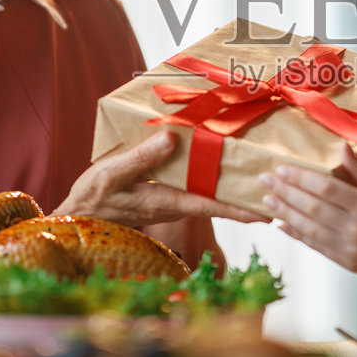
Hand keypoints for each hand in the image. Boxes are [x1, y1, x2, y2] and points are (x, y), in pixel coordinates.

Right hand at [54, 132, 266, 226]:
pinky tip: (222, 166)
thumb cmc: (93, 199)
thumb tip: (173, 139)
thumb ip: (142, 157)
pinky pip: (195, 188)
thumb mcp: (112, 173)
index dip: (240, 209)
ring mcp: (172, 201)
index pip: (211, 205)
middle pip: (218, 201)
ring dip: (233, 188)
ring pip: (209, 195)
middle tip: (278, 188)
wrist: (78, 217)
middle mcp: (176, 204)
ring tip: (261, 176)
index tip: (267, 211)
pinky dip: (212, 179)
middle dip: (247, 198)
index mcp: (167, 201)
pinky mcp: (166, 195)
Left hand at [260, 143, 356, 294]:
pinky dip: (297, 235)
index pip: (326, 188)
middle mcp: (356, 228)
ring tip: (267, 200)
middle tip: (265, 180)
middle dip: (286, 192)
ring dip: (285, 213)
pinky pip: (316, 246)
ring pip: (309, 228)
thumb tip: (340, 148)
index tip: (281, 169)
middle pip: (313, 207)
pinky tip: (282, 225)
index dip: (301, 178)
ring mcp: (349, 248)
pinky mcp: (346, 262)